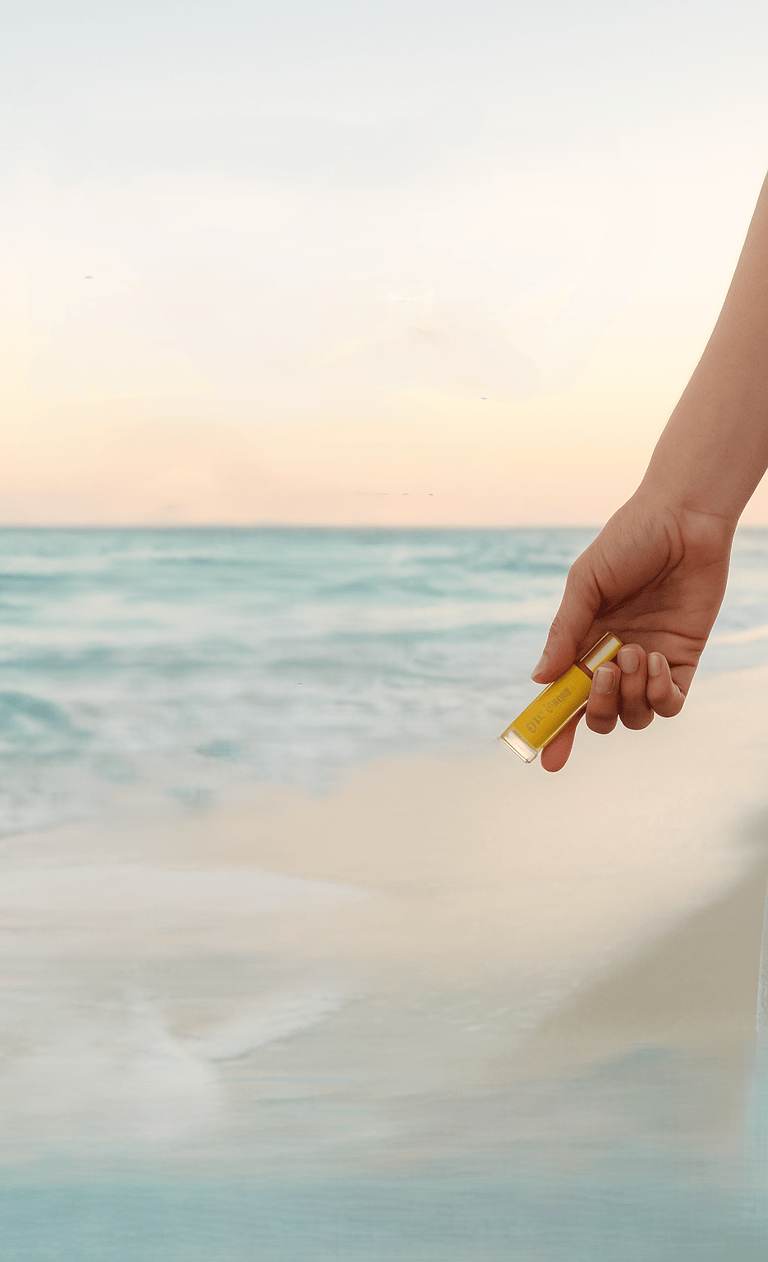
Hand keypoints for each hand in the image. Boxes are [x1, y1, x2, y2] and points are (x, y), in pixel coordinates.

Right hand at [531, 489, 734, 770]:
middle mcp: (613, 658)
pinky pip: (670, 702)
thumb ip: (565, 631)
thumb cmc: (628, 541)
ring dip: (629, 694)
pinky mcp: (684, 659)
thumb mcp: (585, 583)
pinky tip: (655, 662)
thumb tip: (541, 679)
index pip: (565, 697)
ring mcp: (649, 662)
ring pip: (635, 715)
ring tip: (633, 652)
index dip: (553, 729)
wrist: (683, 519)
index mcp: (583, 642)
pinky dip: (660, 694)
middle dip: (596, 709)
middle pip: (599, 715)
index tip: (545, 757)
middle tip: (599, 676)